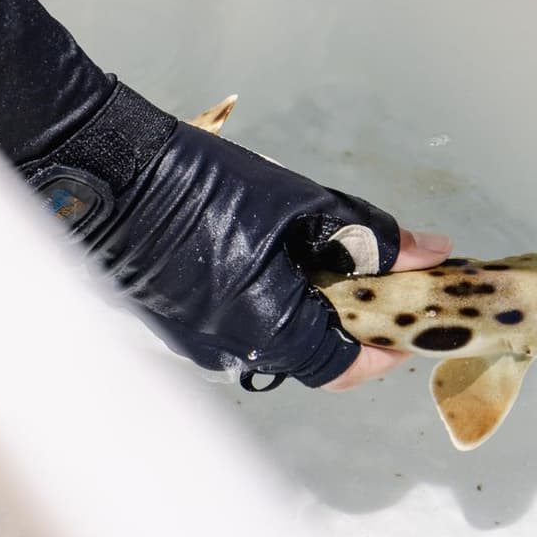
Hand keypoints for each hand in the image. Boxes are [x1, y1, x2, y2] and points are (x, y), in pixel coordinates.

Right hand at [25, 83, 448, 386]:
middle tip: (374, 270)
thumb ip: (370, 237)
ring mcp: (197, 340)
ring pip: (274, 334)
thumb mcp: (298, 203)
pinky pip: (238, 321)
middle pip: (311, 350)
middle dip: (349, 315)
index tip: (410, 314)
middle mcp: (230, 351)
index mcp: (267, 330)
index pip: (345, 366)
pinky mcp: (174, 321)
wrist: (104, 170)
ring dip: (307, 304)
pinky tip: (270, 249)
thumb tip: (431, 254)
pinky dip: (267, 295)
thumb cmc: (199, 184)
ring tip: (320, 249)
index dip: (386, 344)